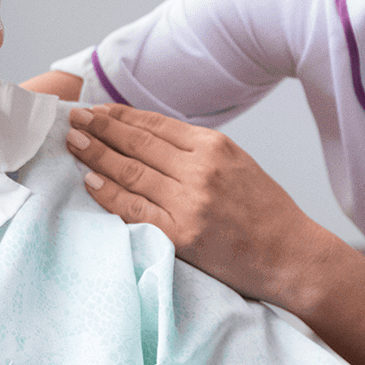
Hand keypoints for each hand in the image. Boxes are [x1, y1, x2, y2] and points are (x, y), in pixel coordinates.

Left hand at [67, 105, 332, 309]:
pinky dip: (109, 194)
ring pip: (131, 172)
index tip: (96, 109)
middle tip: (73, 119)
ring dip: (96, 155)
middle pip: (137, 144)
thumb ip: (197, 151)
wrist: (291, 255)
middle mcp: (201, 170)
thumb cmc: (265, 211)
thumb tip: (147, 137)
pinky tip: (90, 181)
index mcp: (215, 146)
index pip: (155, 125)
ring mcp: (190, 203)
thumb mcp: (236, 164)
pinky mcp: (182, 235)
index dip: (121, 116)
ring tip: (73, 142)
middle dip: (100, 128)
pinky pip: (134, 210)